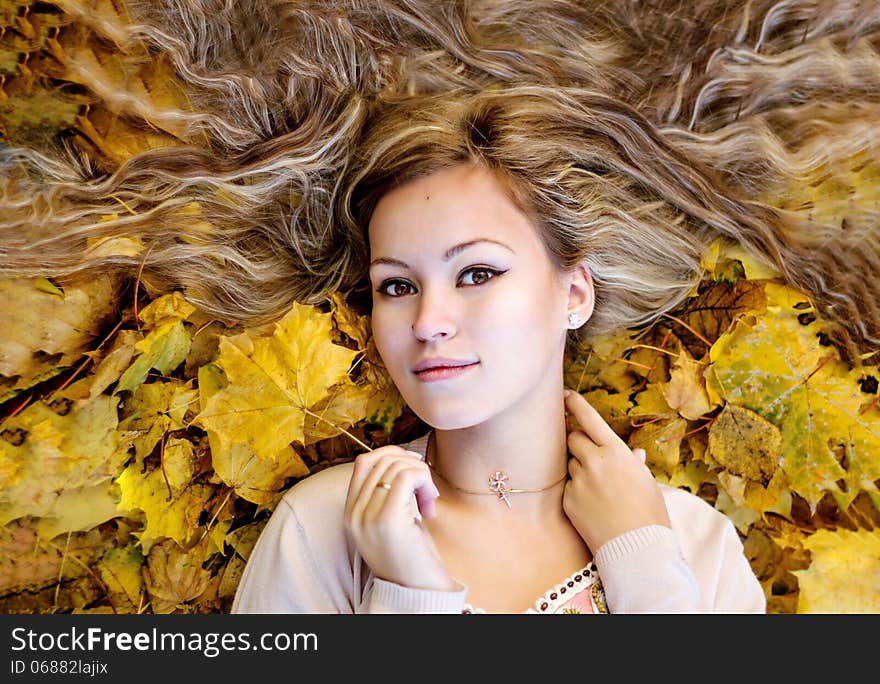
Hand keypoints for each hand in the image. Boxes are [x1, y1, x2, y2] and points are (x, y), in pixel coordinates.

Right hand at [344, 445, 455, 590]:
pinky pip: (406, 477)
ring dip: (421, 474)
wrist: (417, 591)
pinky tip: (430, 502)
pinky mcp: (387, 520)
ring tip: (429, 499)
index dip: (391, 454)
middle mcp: (353, 514)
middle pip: (381, 460)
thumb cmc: (412, 555)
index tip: (414, 465)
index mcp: (351, 512)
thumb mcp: (393, 520)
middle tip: (427, 490)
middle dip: (411, 466)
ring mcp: (367, 517)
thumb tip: (402, 457)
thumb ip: (387, 493)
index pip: (363, 462)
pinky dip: (424, 480)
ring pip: (395, 466)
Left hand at [562, 389, 670, 552]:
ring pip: (570, 462)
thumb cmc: (650, 515)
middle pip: (573, 438)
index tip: (565, 396)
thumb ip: (634, 464)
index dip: (575, 404)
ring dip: (578, 466)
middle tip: (590, 454)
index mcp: (616, 452)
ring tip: (598, 487)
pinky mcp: (568, 500)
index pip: (588, 419)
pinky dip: (576, 489)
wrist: (637, 550)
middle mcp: (593, 462)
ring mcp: (578, 481)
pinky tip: (592, 504)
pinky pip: (568, 486)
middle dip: (579, 441)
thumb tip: (635, 454)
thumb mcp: (648, 483)